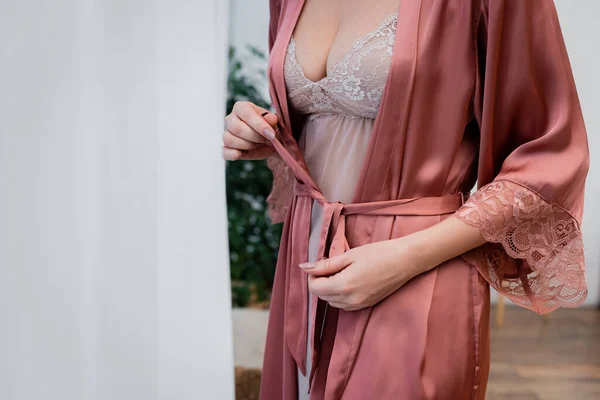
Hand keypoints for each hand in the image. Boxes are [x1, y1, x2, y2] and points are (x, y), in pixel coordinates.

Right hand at [222, 101, 280, 160]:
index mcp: (241, 108)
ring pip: (229, 140)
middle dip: (255, 137)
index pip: (247, 114)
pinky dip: (234, 154)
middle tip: (266, 140)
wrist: (269, 143)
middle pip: (237, 128)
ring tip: (257, 144)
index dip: (259, 125)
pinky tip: (245, 153)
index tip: (271, 134)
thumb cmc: (270, 128)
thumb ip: (272, 119)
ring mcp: (227, 133)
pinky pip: (225, 152)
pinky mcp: (227, 148)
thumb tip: (270, 119)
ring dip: (247, 146)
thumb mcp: (274, 122)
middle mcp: (231, 119)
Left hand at [300, 236, 429, 310]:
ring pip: (332, 302)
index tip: (320, 265)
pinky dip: (340, 295)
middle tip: (330, 266)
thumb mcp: (349, 256)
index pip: (315, 288)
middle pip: (322, 296)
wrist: (405, 261)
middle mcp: (350, 300)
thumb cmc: (378, 253)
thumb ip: (325, 264)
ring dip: (330, 289)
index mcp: (344, 285)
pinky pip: (344, 305)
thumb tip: (304, 268)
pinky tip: (349, 281)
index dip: (312, 276)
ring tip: (341, 272)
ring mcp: (359, 305)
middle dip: (320, 282)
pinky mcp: (366, 306)